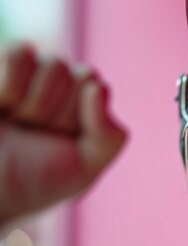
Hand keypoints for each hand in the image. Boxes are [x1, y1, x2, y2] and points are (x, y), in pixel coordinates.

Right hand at [0, 43, 125, 225]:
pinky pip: (21, 54)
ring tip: (17, 122)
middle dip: (61, 114)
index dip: (80, 120)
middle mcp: (54, 81)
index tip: (59, 141)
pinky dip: (11, 85)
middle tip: (35, 133)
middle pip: (84, 75)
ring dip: (37, 103)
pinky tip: (1, 104)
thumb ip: (108, 135)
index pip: (97, 87)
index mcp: (79, 103)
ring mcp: (23, 70)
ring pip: (56, 64)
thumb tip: (97, 87)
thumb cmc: (30, 181)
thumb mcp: (84, 168)